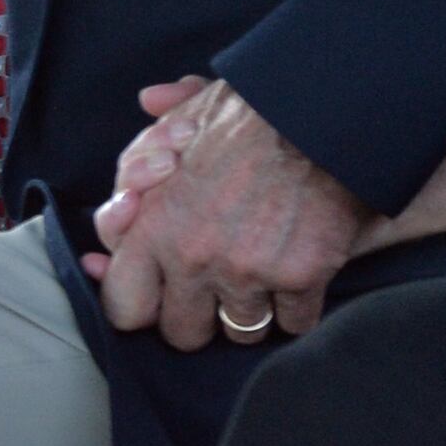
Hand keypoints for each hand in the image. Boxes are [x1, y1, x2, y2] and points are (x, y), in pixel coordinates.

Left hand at [81, 78, 370, 349]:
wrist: (322, 112)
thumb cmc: (250, 115)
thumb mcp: (183, 119)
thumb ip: (153, 140)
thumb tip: (145, 112)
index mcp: (149, 228)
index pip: (123, 306)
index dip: (143, 306)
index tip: (160, 297)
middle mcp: (190, 259)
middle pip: (183, 332)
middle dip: (199, 316)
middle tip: (215, 290)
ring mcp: (246, 273)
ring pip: (241, 332)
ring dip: (251, 311)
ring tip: (262, 277)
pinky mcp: (299, 278)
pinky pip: (294, 323)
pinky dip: (299, 307)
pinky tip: (300, 278)